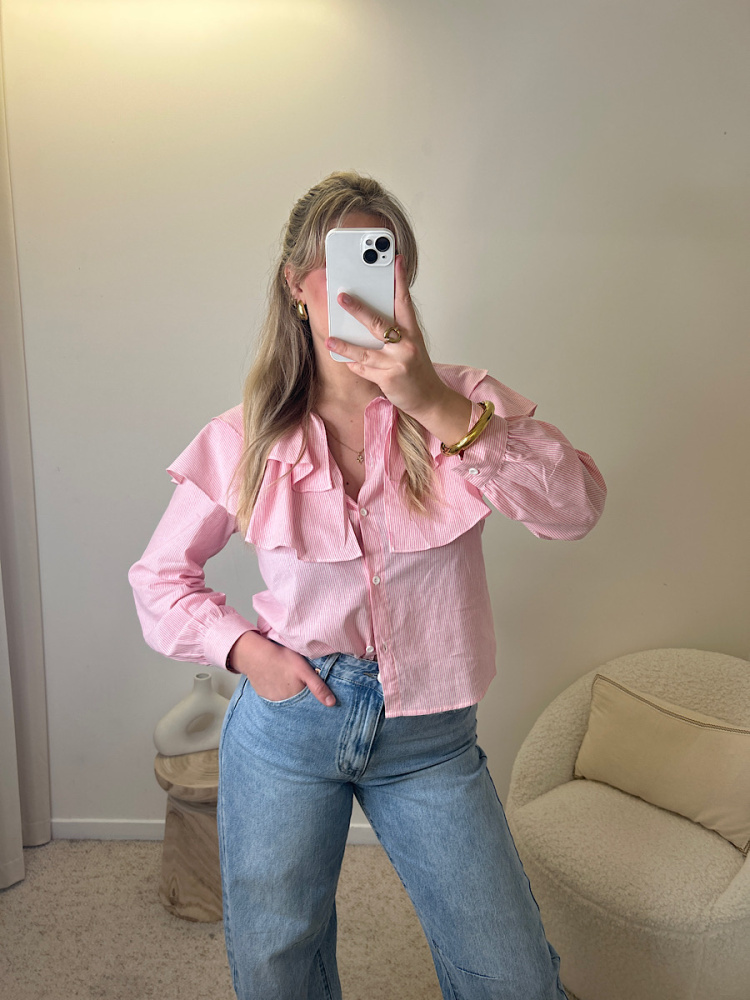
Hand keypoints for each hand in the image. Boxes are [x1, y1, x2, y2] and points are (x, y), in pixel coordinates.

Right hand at [227, 632, 335, 705]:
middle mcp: (284, 704)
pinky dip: (279, 692)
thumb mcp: (304, 670)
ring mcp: (272, 701)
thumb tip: (332, 703)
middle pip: (298, 704)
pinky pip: (275, 697)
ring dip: (290, 695)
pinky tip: (278, 680)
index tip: (315, 695)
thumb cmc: (281, 659)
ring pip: (286, 701)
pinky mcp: (263, 695)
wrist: (255, 655)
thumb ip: (318, 687)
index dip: (313, 701)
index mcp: (296, 698)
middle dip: (302, 699)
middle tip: (299, 682)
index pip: (309, 706)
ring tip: (288, 680)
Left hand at [325, 255, 449, 419]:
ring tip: (330, 340)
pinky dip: (354, 365)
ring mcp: (398, 362)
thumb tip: (366, 319)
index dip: (400, 280)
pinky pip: (364, 369)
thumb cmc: (416, 369)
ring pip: (365, 351)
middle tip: (342, 297)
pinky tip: (346, 361)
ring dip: (345, 346)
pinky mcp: (389, 379)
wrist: (429, 398)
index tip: (395, 260)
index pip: (405, 302)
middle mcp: (407, 345)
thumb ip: (394, 333)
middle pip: (379, 323)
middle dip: (358, 309)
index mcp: (413, 332)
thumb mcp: (411, 346)